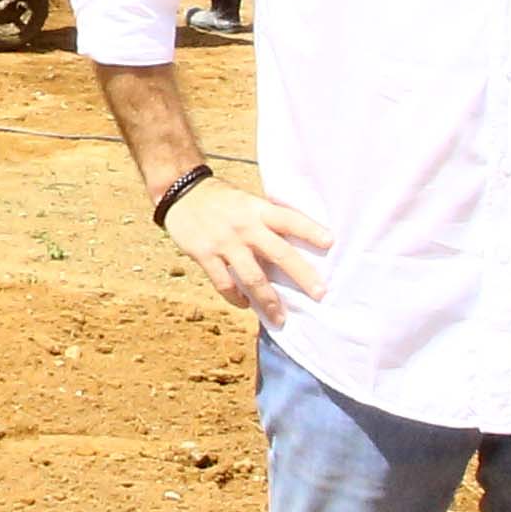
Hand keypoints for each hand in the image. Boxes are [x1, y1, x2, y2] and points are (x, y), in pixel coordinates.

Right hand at [160, 174, 335, 314]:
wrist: (181, 193)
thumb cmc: (220, 199)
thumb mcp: (246, 200)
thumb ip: (265, 220)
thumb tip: (293, 244)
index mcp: (257, 209)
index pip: (289, 219)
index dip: (309, 230)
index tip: (330, 243)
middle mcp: (244, 226)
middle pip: (278, 252)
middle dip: (301, 275)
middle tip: (319, 294)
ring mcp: (224, 242)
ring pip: (252, 276)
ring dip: (268, 300)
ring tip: (280, 318)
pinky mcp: (204, 255)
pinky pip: (224, 283)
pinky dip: (236, 297)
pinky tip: (245, 304)